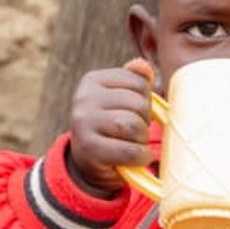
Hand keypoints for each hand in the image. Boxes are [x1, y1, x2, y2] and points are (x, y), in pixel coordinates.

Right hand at [69, 58, 158, 194]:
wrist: (88, 162)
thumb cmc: (110, 126)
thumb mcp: (119, 99)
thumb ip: (134, 80)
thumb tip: (144, 66)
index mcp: (92, 80)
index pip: (139, 82)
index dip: (145, 100)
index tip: (134, 112)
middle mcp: (84, 98)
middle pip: (138, 104)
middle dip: (145, 121)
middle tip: (135, 131)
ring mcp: (84, 123)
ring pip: (134, 126)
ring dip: (143, 139)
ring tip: (135, 142)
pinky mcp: (89, 148)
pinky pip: (130, 151)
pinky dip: (141, 156)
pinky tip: (138, 157)